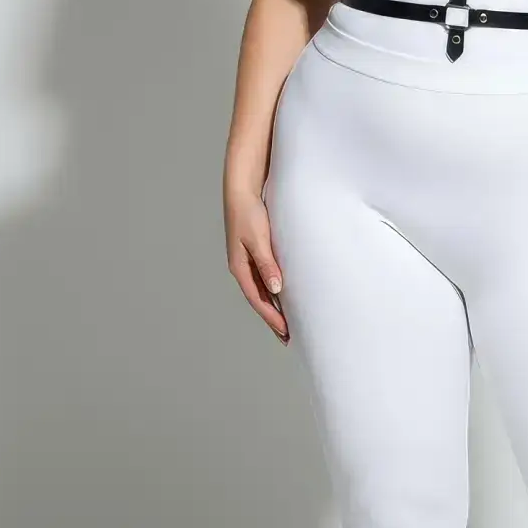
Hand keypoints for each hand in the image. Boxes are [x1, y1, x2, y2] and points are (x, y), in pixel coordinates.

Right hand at [226, 181, 288, 342]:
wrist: (242, 190)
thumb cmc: (249, 212)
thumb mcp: (259, 239)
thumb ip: (267, 264)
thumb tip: (276, 289)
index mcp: (239, 267)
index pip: (257, 299)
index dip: (272, 317)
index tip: (286, 332)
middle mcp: (241, 267)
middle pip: (258, 299)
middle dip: (272, 319)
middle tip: (287, 337)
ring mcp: (247, 261)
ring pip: (261, 291)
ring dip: (273, 307)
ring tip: (286, 323)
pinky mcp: (254, 253)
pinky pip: (263, 279)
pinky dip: (272, 292)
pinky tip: (282, 297)